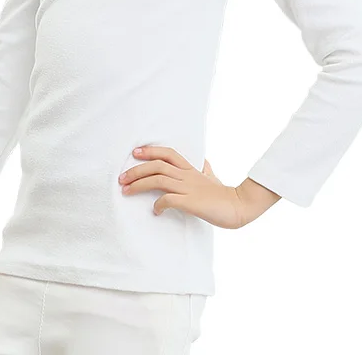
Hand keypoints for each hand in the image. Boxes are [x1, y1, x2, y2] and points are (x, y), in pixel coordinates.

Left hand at [119, 145, 247, 229]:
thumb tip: (204, 162)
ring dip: (139, 184)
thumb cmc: (225, 194)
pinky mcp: (191, 202)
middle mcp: (187, 176)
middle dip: (136, 170)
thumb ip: (205, 169)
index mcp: (191, 169)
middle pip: (157, 165)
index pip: (168, 153)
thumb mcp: (213, 177)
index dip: (150, 150)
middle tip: (121, 178)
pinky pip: (169, 200)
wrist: (239, 206)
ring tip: (126, 191)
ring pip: (158, 179)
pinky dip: (158, 204)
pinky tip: (154, 210)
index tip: (134, 153)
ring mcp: (188, 188)